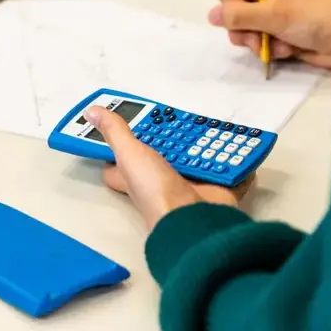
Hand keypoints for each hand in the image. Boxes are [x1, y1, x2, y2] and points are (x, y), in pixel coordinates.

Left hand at [83, 106, 252, 229]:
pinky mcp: (216, 190)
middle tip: (180, 116)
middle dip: (175, 135)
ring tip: (213, 126)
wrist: (192, 218)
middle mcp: (162, 181)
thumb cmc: (155, 191)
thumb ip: (114, 132)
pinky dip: (236, 164)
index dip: (123, 142)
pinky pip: (229, 173)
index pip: (123, 158)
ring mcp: (190, 186)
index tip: (128, 123)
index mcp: (137, 174)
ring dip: (208, 145)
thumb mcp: (129, 155)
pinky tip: (239, 148)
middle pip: (167, 152)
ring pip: (200, 159)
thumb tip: (91, 111)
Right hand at [208, 0, 330, 69]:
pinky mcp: (282, 32)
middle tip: (261, 39)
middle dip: (247, 32)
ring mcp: (275, 13)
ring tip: (279, 45)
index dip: (233, 12)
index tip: (248, 22)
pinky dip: (272, 49)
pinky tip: (288, 49)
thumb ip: (238, 16)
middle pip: (235, 15)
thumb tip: (210, 16)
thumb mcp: (272, 14)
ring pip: (246, 32)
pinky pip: (261, 42)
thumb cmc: (314, 18)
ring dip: (260, 43)